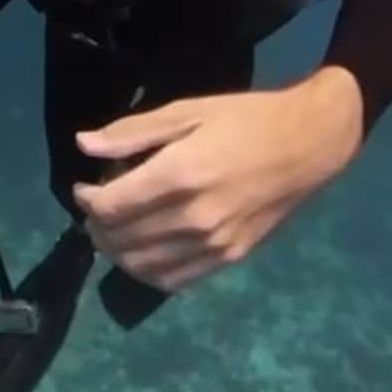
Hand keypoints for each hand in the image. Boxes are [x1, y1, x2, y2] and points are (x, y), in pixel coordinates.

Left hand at [72, 71, 363, 293]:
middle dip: (97, 226)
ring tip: (115, 232)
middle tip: (97, 209)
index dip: (86, 200)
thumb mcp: (188, 111)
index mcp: (179, 174)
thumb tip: (84, 144)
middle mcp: (193, 217)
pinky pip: (173, 281)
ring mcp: (212, 243)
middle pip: (121, 239)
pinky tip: (144, 252)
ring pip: (141, 266)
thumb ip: (133, 132)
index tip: (85, 188)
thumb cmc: (246, 120)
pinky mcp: (229, 257)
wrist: (308, 145)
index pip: (111, 206)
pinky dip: (147, 272)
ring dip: (117, 252)